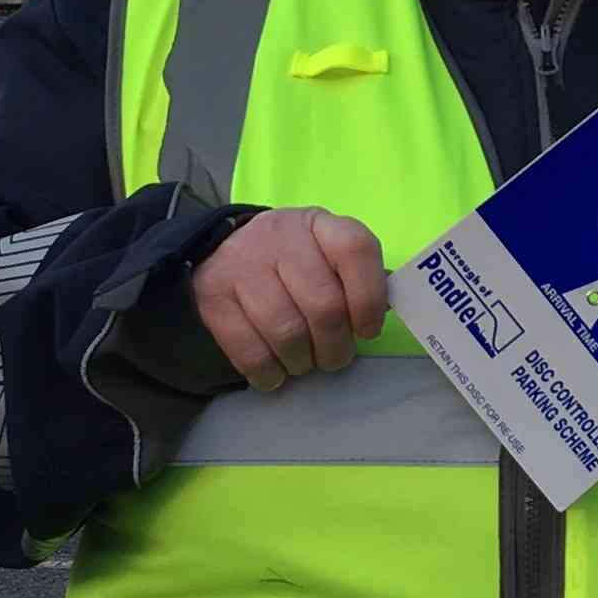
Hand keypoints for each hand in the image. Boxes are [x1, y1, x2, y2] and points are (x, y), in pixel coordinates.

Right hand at [191, 208, 387, 391]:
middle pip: (324, 304)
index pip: (356, 250)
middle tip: (336, 356)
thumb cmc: (296, 259)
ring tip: (307, 362)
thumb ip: (359, 276)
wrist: (226, 250)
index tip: (369, 329)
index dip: (370, 297)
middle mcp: (281, 238)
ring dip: (304, 361)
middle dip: (336, 345)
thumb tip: (384, 311)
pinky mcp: (213, 296)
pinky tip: (277, 373)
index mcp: (320, 224)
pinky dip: (269, 372)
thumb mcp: (329, 252)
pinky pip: (249, 350)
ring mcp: (242, 265)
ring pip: (287, 332)